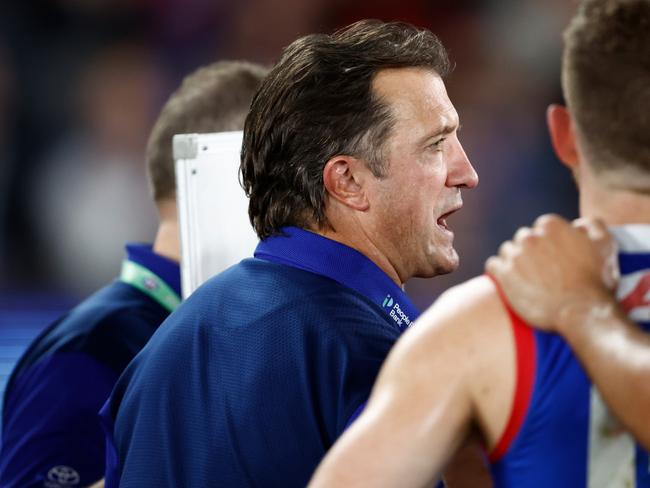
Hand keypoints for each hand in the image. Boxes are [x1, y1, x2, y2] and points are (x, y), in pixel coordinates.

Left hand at [485, 214, 618, 331]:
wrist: (581, 312)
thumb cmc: (596, 281)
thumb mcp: (605, 245)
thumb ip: (592, 225)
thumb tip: (578, 224)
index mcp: (551, 225)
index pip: (542, 228)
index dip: (549, 242)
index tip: (554, 257)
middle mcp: (530, 237)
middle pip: (524, 238)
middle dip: (531, 251)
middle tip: (542, 270)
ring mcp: (515, 256)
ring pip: (507, 251)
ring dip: (514, 261)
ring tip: (527, 278)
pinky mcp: (503, 275)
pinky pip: (492, 265)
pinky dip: (498, 272)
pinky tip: (509, 281)